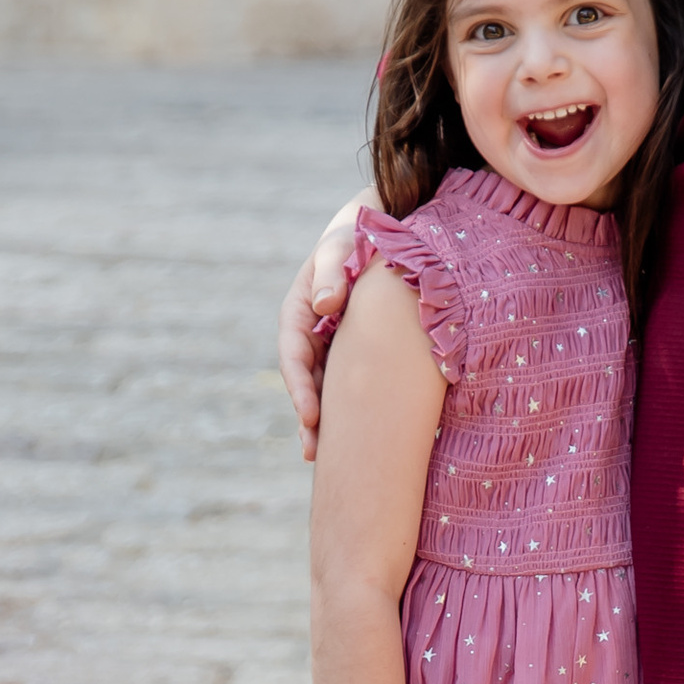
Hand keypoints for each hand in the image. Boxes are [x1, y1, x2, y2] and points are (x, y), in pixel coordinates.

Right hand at [278, 204, 363, 461]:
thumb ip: (332, 271)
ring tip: (333, 458)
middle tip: (315, 453)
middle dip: (309, 418)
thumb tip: (326, 304)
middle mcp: (313, 332)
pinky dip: (354, 405)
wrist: (388, 226)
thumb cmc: (360, 233)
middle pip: (307, 381)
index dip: (301, 388)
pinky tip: (366, 433)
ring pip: (328, 386)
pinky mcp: (357, 348)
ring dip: (329, 420)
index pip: (294, 356)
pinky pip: (351, 380)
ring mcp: (334, 342)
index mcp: (300, 311)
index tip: (311, 416)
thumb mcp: (342, 245)